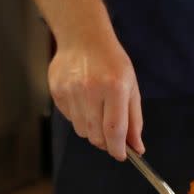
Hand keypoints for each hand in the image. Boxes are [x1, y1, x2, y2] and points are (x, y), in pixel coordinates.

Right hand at [48, 34, 143, 159]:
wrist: (83, 38)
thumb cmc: (112, 63)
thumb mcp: (131, 88)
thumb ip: (134, 121)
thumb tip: (137, 148)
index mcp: (114, 87)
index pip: (115, 130)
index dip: (118, 149)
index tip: (122, 156)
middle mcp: (90, 90)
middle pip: (96, 136)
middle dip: (106, 143)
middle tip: (112, 136)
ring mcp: (71, 91)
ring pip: (82, 131)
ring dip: (93, 130)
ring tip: (98, 111)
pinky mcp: (57, 92)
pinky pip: (70, 119)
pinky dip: (80, 118)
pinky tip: (85, 101)